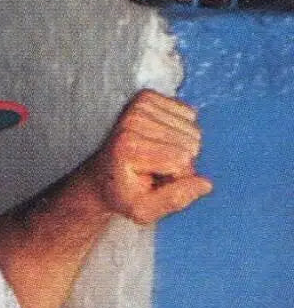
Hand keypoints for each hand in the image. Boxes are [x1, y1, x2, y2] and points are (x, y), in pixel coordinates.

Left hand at [83, 89, 212, 224]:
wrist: (103, 176)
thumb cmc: (124, 195)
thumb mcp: (144, 211)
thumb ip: (175, 200)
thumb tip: (206, 184)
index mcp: (128, 148)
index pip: (181, 160)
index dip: (177, 177)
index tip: (155, 182)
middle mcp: (132, 121)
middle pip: (189, 142)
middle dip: (180, 162)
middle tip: (155, 169)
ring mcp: (138, 105)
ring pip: (191, 128)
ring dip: (180, 146)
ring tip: (156, 157)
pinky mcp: (147, 96)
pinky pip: (188, 113)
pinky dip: (180, 130)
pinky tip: (160, 141)